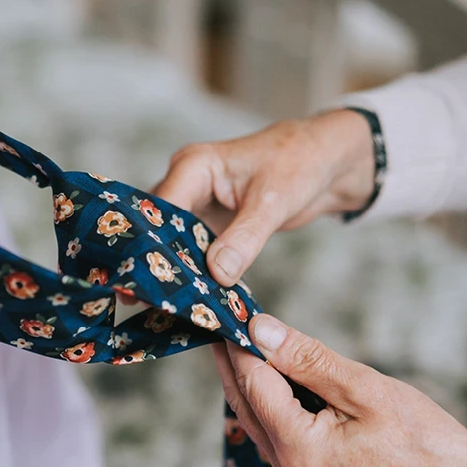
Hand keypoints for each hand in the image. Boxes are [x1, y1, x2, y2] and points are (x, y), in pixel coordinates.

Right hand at [155, 110, 376, 285]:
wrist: (325, 163)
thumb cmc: (300, 163)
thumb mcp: (273, 202)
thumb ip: (245, 238)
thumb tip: (217, 274)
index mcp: (194, 166)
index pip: (160, 209)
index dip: (150, 243)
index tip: (145, 278)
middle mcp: (187, 184)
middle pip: (158, 227)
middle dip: (153, 261)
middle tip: (140, 298)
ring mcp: (196, 206)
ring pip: (171, 242)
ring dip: (171, 270)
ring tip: (156, 304)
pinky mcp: (208, 225)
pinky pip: (191, 251)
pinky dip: (192, 272)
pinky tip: (188, 298)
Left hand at [214, 314, 466, 466]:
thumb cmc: (421, 437)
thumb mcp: (362, 386)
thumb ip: (306, 358)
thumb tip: (259, 329)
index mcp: (297, 448)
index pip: (253, 384)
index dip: (239, 344)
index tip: (231, 309)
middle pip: (244, 401)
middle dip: (233, 359)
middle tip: (224, 317)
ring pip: (255, 415)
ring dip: (248, 376)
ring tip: (242, 336)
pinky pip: (273, 427)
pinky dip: (268, 396)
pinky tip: (270, 371)